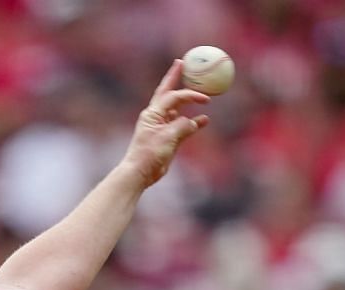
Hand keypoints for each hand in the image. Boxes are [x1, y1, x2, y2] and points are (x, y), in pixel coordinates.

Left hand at [120, 60, 209, 187]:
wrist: (140, 173)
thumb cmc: (149, 154)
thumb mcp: (167, 138)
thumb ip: (183, 127)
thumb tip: (196, 121)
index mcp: (152, 113)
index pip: (173, 97)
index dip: (189, 95)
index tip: (204, 98)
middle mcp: (156, 116)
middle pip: (168, 92)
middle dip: (175, 77)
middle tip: (182, 62)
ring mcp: (162, 126)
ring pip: (177, 109)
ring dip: (188, 101)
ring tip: (199, 90)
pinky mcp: (168, 138)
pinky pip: (183, 126)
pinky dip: (194, 122)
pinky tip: (205, 120)